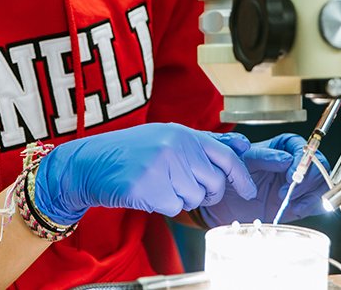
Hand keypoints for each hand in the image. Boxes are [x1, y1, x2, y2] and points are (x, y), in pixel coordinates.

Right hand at [32, 123, 258, 224]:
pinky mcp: (149, 188)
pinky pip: (173, 208)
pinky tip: (146, 191)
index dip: (242, 177)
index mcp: (183, 133)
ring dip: (179, 198)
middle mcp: (176, 147)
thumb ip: (204, 143)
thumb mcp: (167, 137)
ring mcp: (162, 167)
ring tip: (158, 183)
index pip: (225, 157)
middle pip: (214, 184)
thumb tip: (243, 146)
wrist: (89, 163)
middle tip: (184, 187)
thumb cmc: (130, 152)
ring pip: (194, 198)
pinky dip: (161, 205)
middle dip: (205, 193)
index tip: (250, 191)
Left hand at [199, 133, 330, 224]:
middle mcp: (294, 164)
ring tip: (288, 201)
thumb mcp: (243, 160)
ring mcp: (299, 184)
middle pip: (318, 166)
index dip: (303, 161)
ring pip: (321, 184)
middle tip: (288, 191)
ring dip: (308, 194)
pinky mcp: (300, 201)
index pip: (305, 148)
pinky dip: (309, 206)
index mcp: (283, 147)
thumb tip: (286, 159)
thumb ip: (265, 157)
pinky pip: (316, 202)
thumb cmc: (231, 176)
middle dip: (306, 180)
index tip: (291, 175)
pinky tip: (293, 208)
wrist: (224, 202)